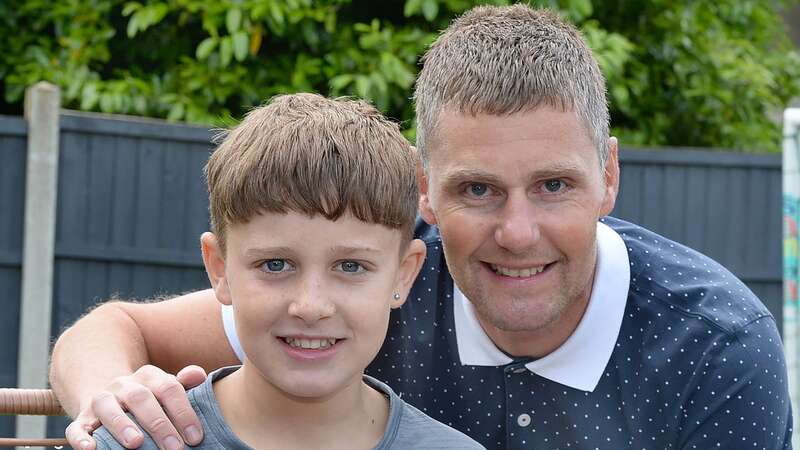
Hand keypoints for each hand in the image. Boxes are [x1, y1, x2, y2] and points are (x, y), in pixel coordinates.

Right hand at [64, 365, 206, 449]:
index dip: (183, 413)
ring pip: (108, 407)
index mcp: (148, 376)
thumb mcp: (166, 387)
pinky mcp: (81, 419)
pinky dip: (81, 439)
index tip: (195, 437)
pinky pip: (76, 427)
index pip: (169, 389)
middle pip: (141, 398)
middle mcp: (123, 385)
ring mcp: (101, 401)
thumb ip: (184, 382)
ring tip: (136, 443)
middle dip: (158, 423)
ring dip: (122, 424)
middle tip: (175, 447)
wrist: (109, 395)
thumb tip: (200, 375)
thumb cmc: (149, 398)